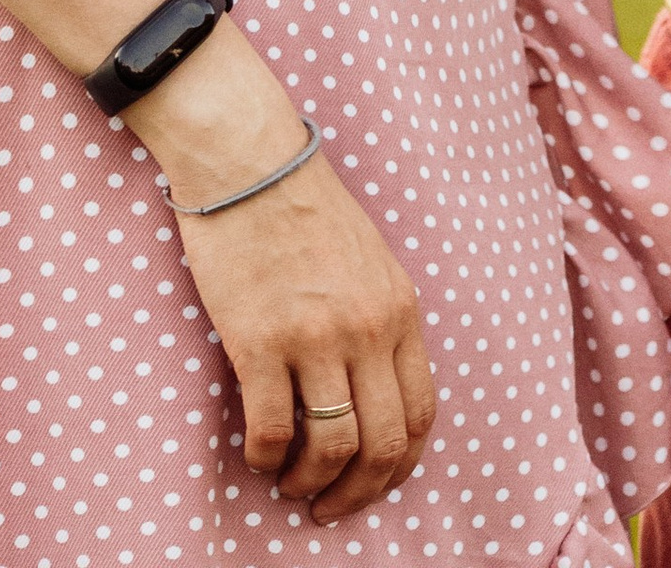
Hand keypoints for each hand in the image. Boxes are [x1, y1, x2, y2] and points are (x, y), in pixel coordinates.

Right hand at [130, 53, 436, 519]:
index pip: (420, 414)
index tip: (372, 486)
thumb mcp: (370, 262)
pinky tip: (257, 456)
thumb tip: (375, 394)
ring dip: (311, 482)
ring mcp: (315, 336)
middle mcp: (368, 328)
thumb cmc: (304, 206)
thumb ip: (382, 322)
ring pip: (331, 446)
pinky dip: (266, 458)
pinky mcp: (260, 340)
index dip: (398, 467)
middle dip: (358, 492)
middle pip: (381, 444)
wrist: (249, 161)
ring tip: (291, 483)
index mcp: (400, 309)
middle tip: (329, 508)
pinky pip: (273, 429)